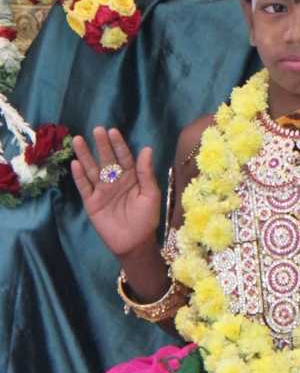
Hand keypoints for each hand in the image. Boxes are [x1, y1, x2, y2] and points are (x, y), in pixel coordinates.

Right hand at [71, 126, 160, 260]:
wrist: (134, 243)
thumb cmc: (146, 218)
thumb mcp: (150, 194)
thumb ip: (146, 173)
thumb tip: (146, 148)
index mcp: (131, 176)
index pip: (124, 156)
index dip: (118, 144)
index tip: (113, 131)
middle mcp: (115, 180)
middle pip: (107, 159)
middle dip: (102, 145)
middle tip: (96, 130)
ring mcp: (102, 190)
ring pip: (92, 169)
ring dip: (85, 155)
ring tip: (78, 140)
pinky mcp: (92, 202)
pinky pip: (84, 187)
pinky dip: (79, 176)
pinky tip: (75, 164)